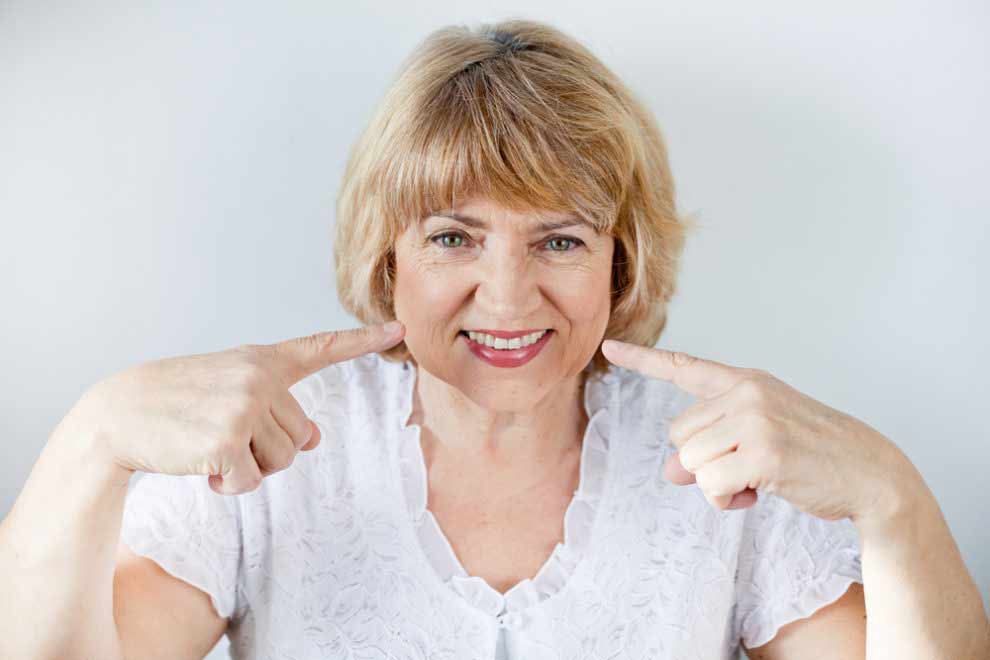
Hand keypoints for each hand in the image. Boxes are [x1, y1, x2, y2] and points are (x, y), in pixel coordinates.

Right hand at [67, 321, 405, 494]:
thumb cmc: (178, 403)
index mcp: (262, 360)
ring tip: (213, 449)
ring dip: (249, 469)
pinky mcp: (228, 439)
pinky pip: (250, 482)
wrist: (119, 414)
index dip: (363, 341)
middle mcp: (260, 377)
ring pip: (281, 462)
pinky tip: (203, 467)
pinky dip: (229, 486)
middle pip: (302, 437)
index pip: (321, 347)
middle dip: (269, 450)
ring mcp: (245, 406)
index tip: (398, 327)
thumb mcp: (230, 392)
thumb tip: (316, 439)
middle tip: (226, 437)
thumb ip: (275, 408)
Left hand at [600, 339, 905, 521]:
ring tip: (755, 480)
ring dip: (716, 485)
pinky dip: (728, 500)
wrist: (868, 471)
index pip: (684, 367)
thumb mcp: (755, 440)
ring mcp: (755, 420)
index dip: (642, 359)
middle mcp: (745, 393)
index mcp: (743, 381)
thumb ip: (710, 446)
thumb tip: (671, 471)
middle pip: (679, 435)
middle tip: (745, 468)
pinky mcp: (764, 453)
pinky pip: (711, 485)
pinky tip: (758, 494)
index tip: (609, 346)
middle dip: (704, 462)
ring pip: (691, 463)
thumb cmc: (809, 453)